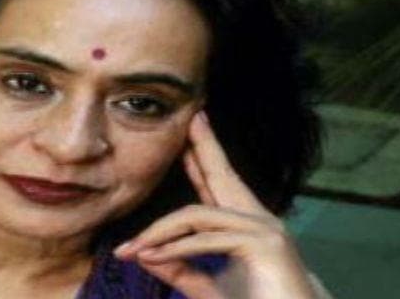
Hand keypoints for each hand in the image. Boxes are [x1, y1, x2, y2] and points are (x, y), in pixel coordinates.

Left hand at [113, 111, 317, 298]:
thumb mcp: (206, 287)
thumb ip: (179, 269)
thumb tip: (146, 254)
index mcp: (246, 227)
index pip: (219, 185)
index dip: (203, 158)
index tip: (188, 137)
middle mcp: (259, 220)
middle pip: (223, 174)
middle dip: (205, 144)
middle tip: (193, 117)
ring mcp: (266, 229)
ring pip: (197, 216)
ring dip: (160, 232)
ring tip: (133, 248)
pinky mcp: (267, 244)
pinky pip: (207, 238)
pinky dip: (176, 248)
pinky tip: (153, 255)